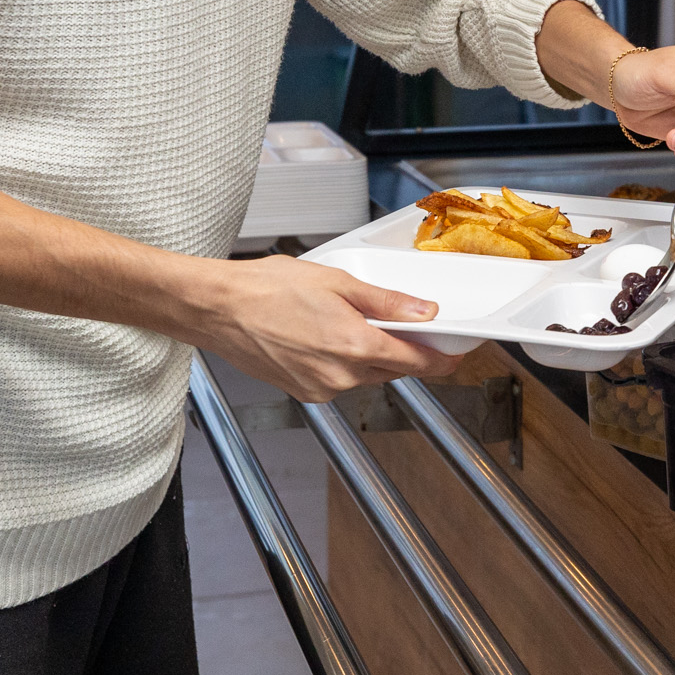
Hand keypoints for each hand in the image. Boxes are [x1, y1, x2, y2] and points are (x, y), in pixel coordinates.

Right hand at [200, 255, 464, 401]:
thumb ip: (387, 302)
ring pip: (365, 375)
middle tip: (407, 326)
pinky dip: (344, 362)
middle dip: (404, 351)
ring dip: (371, 355)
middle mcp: (341, 375)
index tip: (455, 355)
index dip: (441, 358)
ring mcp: (320, 388)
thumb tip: (424, 311)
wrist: (219, 309)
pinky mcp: (302, 392)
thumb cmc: (267, 289)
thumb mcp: (338, 282)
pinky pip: (339, 380)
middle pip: (392, 369)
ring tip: (350, 321)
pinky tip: (327, 336)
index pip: (416, 361)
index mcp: (355, 346)